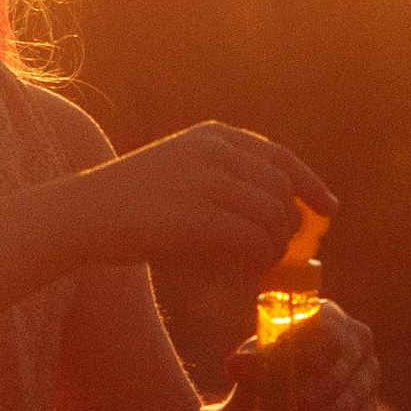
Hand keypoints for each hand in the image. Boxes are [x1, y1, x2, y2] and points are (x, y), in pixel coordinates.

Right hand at [74, 125, 335, 278]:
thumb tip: (278, 213)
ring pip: (272, 217)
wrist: (82, 214)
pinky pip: (252, 240)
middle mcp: (214, 152)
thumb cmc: (129, 203)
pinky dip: (259, 260)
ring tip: (260, 268)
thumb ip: (225, 180)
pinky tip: (247, 273)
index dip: (310, 185)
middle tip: (281, 256)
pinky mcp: (198, 217)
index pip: (280, 158)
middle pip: (281, 191)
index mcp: (213, 137)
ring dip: (275, 248)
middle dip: (290, 227)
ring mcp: (206, 181)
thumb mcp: (180, 171)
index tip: (329, 209)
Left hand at [228, 300, 381, 410]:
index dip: (322, 344)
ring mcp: (366, 374)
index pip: (330, 324)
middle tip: (302, 405)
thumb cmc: (262, 377)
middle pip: (350, 357)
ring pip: (357, 391)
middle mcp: (353, 341)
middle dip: (326, 383)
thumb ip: (248, 364)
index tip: (308, 365)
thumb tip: (235, 364)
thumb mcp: (250, 369)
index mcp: (325, 318)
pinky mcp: (367, 406)